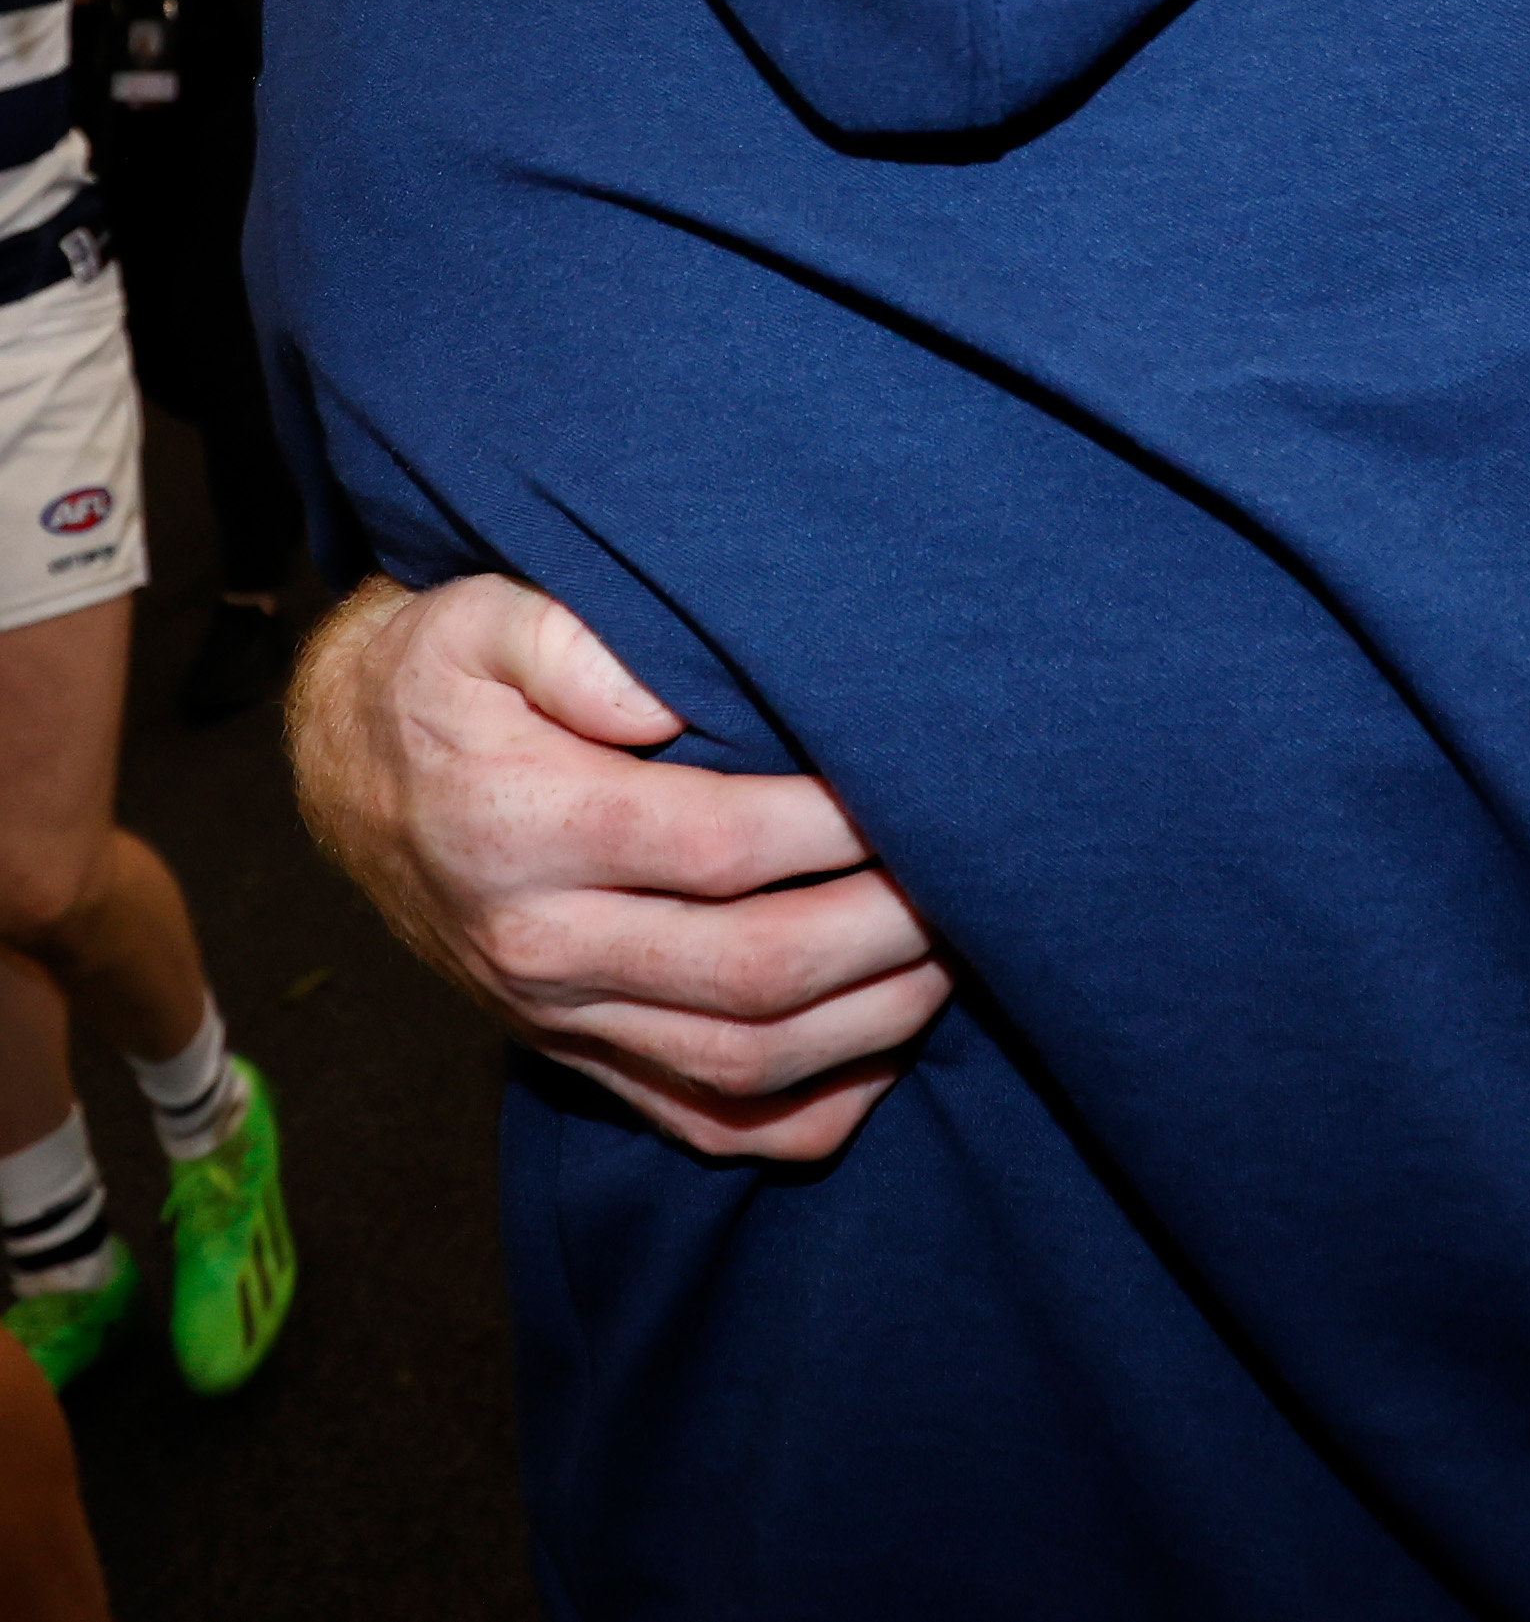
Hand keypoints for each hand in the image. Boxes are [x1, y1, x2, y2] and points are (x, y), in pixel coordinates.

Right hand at [286, 575, 952, 1159]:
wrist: (344, 774)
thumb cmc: (438, 678)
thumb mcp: (478, 615)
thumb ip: (570, 638)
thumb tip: (665, 696)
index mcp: (525, 827)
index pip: (720, 845)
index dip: (837, 824)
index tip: (918, 779)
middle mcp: (541, 944)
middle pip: (752, 972)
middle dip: (886, 931)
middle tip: (975, 873)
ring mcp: (558, 1018)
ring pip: (742, 1065)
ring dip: (871, 1022)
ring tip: (957, 952)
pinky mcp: (574, 1057)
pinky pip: (702, 1124)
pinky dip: (807, 1110)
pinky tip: (883, 1052)